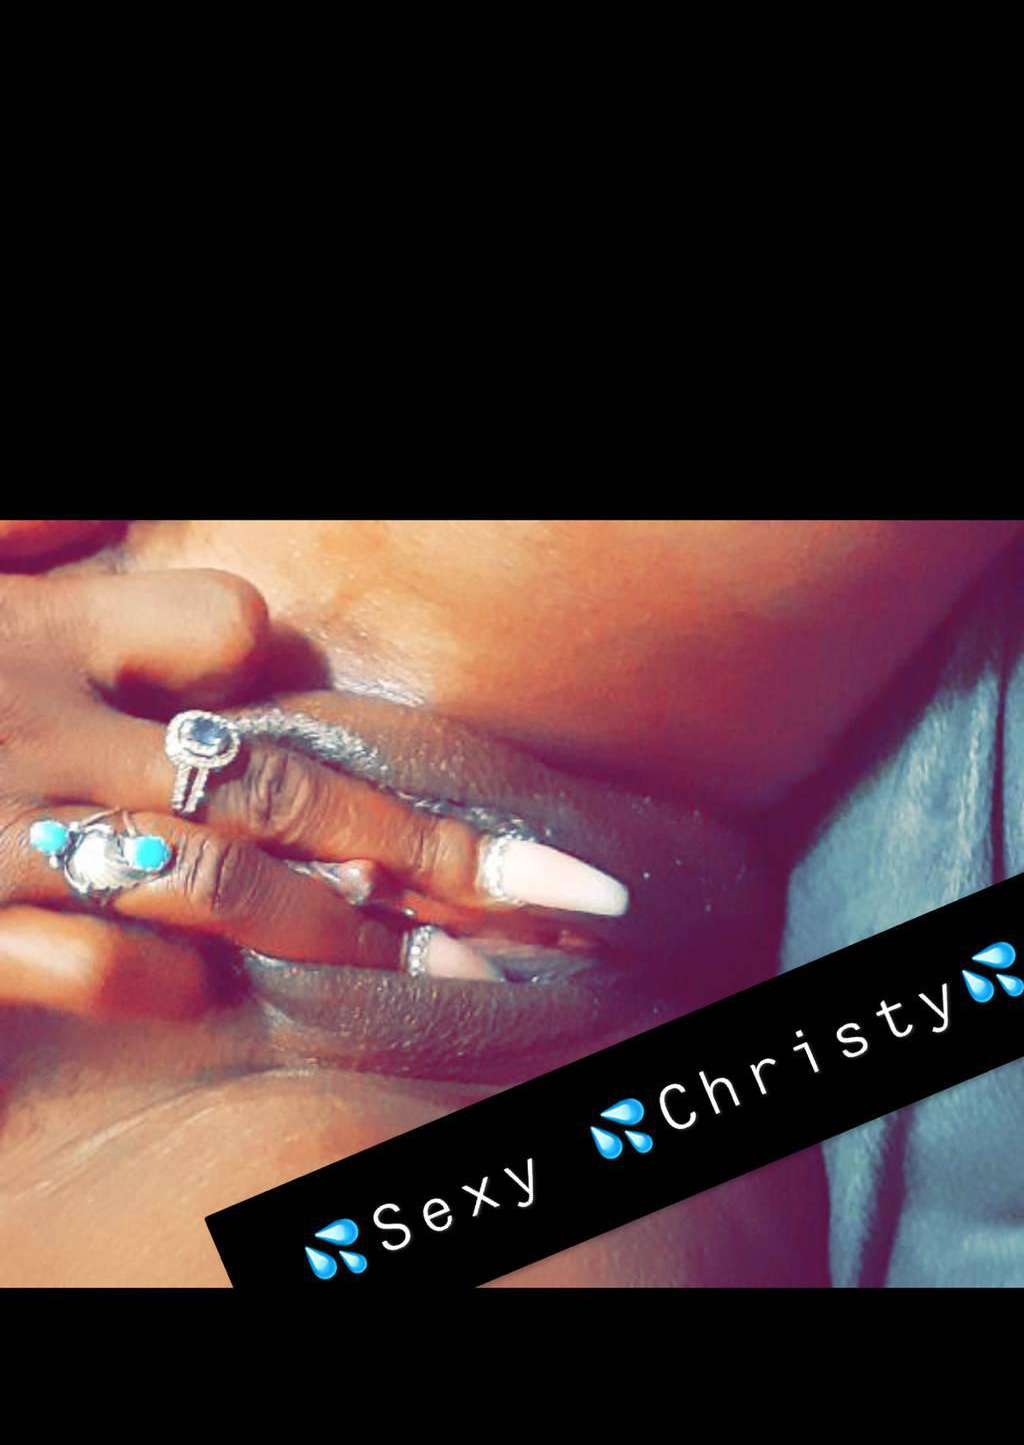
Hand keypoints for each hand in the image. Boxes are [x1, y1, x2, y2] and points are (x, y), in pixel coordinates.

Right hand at [0, 567, 637, 1019]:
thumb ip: (31, 524)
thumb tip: (109, 503)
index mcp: (50, 627)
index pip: (219, 627)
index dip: (264, 653)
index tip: (300, 686)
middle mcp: (53, 727)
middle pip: (277, 783)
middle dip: (422, 840)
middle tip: (552, 892)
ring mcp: (6, 830)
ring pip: (217, 881)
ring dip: (339, 921)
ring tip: (452, 957)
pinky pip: (85, 956)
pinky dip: (156, 970)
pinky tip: (206, 983)